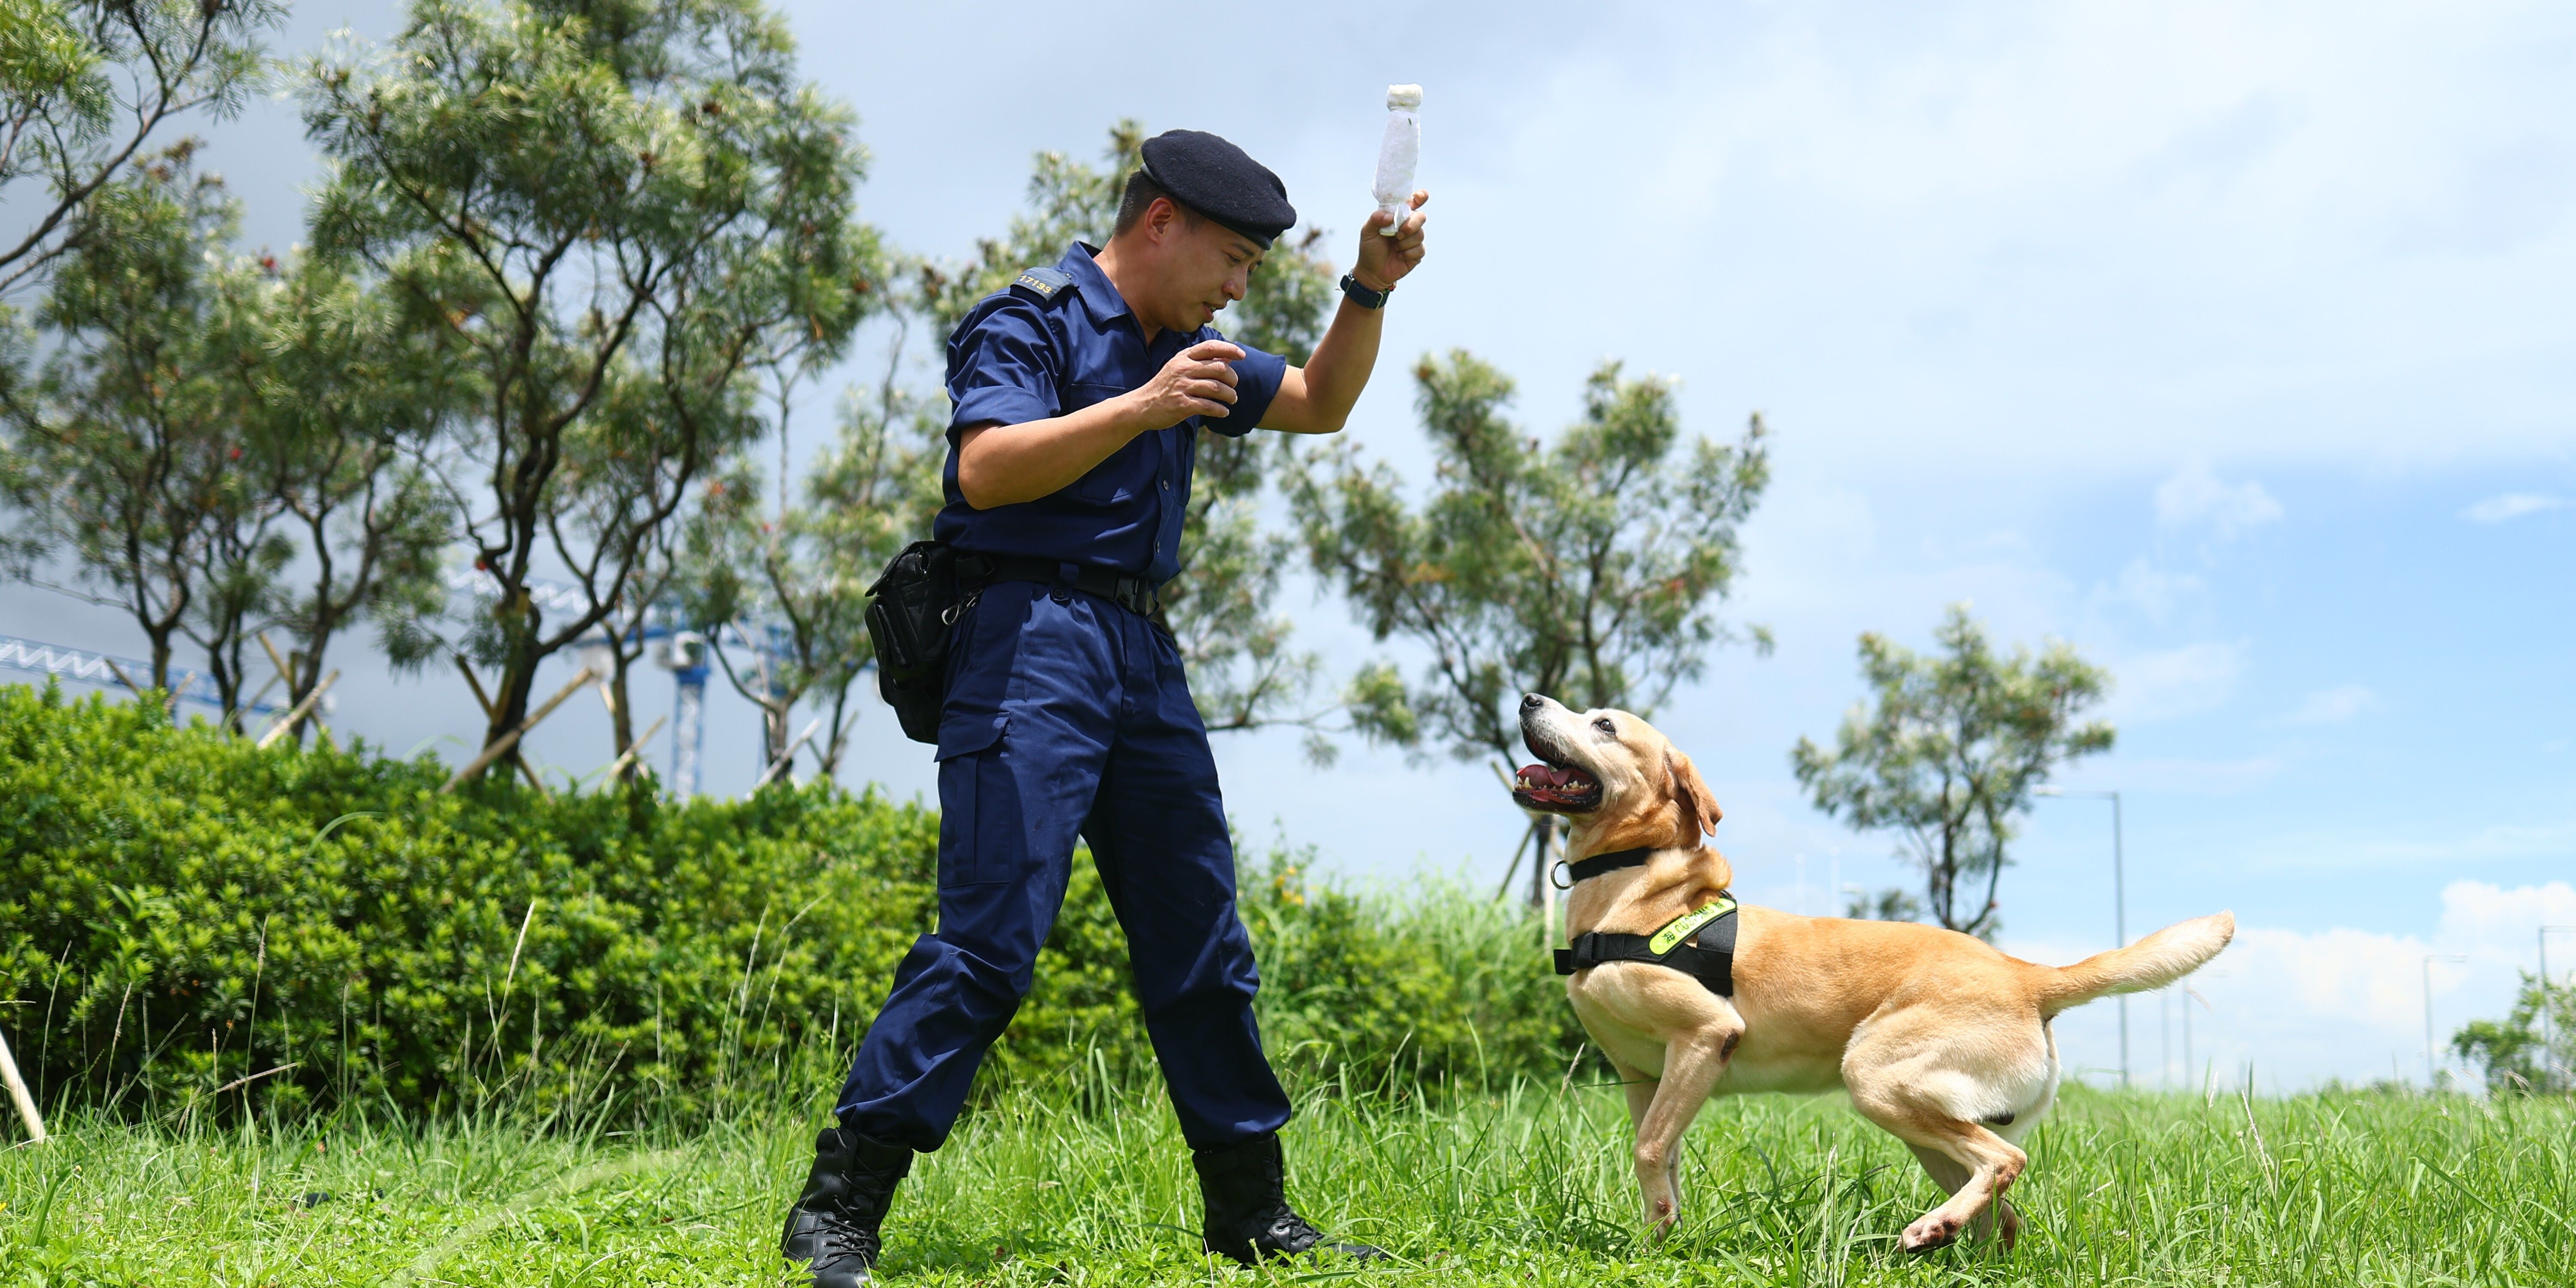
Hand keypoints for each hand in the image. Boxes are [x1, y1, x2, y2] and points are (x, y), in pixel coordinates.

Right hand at [1128, 339, 1243, 425]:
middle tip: (1234, 386)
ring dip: (1229, 395)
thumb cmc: (1166, 386)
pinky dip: (1220, 410)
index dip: (1229, 349)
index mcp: (1183, 357)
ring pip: (1216, 387)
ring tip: (1232, 399)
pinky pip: (1208, 406)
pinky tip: (1224, 412)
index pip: (1210, 347)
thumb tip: (1229, 356)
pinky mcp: (1181, 405)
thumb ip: (1203, 361)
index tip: (1242, 355)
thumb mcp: (1180, 367)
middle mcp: (1182, 369)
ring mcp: (1181, 387)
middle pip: (1218, 368)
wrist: (1142, 406)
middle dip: (1232, 378)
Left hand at [1353, 190, 1427, 291]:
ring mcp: (1414, 239)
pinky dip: (1407, 253)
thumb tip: (1391, 216)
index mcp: (1397, 216)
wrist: (1372, 272)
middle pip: (1421, 217)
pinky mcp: (1417, 253)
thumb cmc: (1369, 249)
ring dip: (1405, 242)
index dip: (1419, 197)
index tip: (1418, 198)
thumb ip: (1376, 218)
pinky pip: (1420, 249)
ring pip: (1420, 234)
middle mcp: (1408, 225)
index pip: (1412, 202)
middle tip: (1399, 234)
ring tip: (1395, 247)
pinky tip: (1399, 256)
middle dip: (1411, 224)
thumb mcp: (1367, 231)